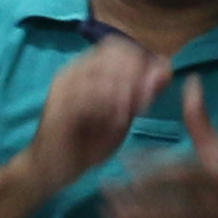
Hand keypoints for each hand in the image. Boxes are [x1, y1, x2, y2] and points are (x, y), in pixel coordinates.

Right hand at [17, 28, 169, 203]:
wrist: (50, 171)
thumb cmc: (86, 144)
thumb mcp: (122, 117)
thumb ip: (142, 93)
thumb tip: (166, 66)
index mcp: (86, 69)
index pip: (119, 46)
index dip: (142, 61)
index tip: (154, 88)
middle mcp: (73, 70)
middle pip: (113, 54)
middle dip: (136, 77)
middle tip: (144, 104)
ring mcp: (64, 86)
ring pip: (104, 71)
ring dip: (125, 92)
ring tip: (130, 116)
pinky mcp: (58, 106)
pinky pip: (90, 94)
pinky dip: (110, 106)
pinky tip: (118, 122)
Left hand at [106, 81, 217, 217]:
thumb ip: (199, 120)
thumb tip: (192, 81)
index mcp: (217, 180)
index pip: (179, 172)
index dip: (149, 165)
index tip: (123, 159)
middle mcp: (213, 208)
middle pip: (168, 204)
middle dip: (134, 198)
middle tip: (106, 191)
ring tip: (108, 216)